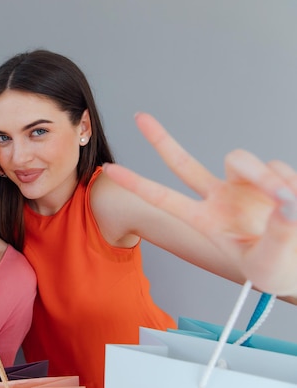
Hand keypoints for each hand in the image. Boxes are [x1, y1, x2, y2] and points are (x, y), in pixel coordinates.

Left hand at [103, 113, 296, 295]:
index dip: (137, 184)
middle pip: (183, 162)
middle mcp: (219, 198)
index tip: (110, 170)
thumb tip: (284, 203)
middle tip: (138, 117)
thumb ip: (276, 234)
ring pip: (239, 158)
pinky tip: (295, 201)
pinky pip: (277, 168)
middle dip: (160, 140)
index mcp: (206, 221)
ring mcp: (243, 186)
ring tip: (285, 200)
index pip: (163, 198)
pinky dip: (289, 184)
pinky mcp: (272, 177)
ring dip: (261, 176)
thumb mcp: (267, 264)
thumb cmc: (278, 270)